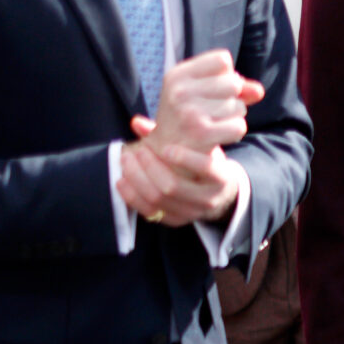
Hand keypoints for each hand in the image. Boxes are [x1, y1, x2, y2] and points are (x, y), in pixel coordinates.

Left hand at [119, 127, 246, 225]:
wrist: (218, 192)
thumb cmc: (206, 161)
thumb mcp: (200, 146)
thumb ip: (172, 132)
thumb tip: (136, 123)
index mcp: (222, 178)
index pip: (206, 168)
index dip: (185, 158)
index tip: (166, 148)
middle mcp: (209, 199)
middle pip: (172, 186)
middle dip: (149, 167)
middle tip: (137, 151)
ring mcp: (192, 213)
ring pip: (157, 198)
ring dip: (136, 178)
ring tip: (126, 160)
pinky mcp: (176, 220)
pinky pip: (149, 211)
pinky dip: (131, 196)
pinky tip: (122, 181)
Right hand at [151, 49, 261, 153]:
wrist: (169, 150)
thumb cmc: (190, 114)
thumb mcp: (203, 92)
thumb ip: (235, 85)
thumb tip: (259, 91)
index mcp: (177, 75)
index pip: (223, 60)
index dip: (227, 75)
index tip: (213, 89)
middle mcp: (180, 91)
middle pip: (234, 83)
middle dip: (233, 97)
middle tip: (215, 109)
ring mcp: (189, 112)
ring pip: (239, 106)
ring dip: (234, 115)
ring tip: (214, 122)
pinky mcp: (202, 134)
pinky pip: (239, 126)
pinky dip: (235, 131)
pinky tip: (220, 134)